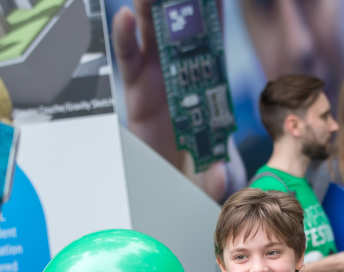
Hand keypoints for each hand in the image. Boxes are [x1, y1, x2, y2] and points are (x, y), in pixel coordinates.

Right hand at [112, 0, 227, 200]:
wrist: (164, 182)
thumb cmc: (192, 168)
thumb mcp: (208, 171)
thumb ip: (213, 176)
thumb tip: (218, 175)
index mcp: (206, 83)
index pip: (212, 42)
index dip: (214, 16)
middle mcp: (180, 74)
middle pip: (181, 29)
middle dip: (182, 5)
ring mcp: (155, 77)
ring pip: (152, 33)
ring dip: (152, 8)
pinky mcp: (133, 87)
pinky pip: (128, 57)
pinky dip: (125, 36)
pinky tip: (126, 16)